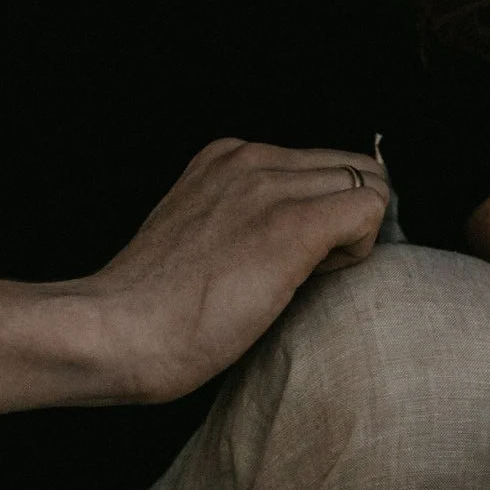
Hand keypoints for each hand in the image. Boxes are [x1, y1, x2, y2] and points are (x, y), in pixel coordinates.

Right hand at [88, 136, 389, 402]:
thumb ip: (243, 217)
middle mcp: (250, 158)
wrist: (119, 332)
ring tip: (300, 278)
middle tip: (303, 272)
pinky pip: (370, 209)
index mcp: (226, 157)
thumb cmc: (155, 309)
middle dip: (343, 218)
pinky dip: (361, 248)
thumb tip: (304, 239)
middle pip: (348, 168)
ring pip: (365, 184)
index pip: (315, 165)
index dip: (318, 213)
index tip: (284, 258)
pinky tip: (313, 280)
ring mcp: (270, 187)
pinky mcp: (290, 224)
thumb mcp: (199, 236)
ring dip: (351, 234)